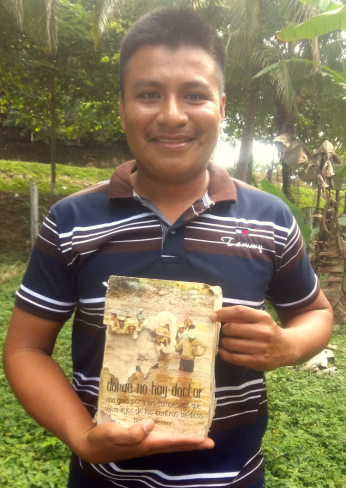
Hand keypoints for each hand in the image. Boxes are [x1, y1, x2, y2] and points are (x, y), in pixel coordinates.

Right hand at [76, 420, 213, 463]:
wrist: (90, 445)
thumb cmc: (102, 439)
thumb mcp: (114, 433)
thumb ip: (131, 432)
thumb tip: (150, 425)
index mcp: (145, 443)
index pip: (172, 442)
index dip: (190, 440)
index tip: (206, 440)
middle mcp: (149, 444)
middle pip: (176, 445)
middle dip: (193, 443)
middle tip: (210, 441)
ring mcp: (145, 443)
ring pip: (170, 442)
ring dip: (185, 439)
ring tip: (198, 435)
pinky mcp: (140, 438)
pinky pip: (161, 437)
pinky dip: (172, 434)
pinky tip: (174, 427)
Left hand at [212, 306, 291, 371]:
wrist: (287, 348)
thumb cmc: (267, 330)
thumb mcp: (260, 319)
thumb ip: (243, 316)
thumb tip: (219, 316)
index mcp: (263, 318)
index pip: (239, 311)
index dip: (223, 313)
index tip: (213, 316)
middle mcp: (263, 332)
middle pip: (232, 328)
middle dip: (224, 330)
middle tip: (225, 332)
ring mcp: (260, 348)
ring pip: (230, 343)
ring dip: (224, 342)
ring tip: (226, 341)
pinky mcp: (257, 361)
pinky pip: (234, 358)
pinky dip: (225, 354)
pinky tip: (224, 351)